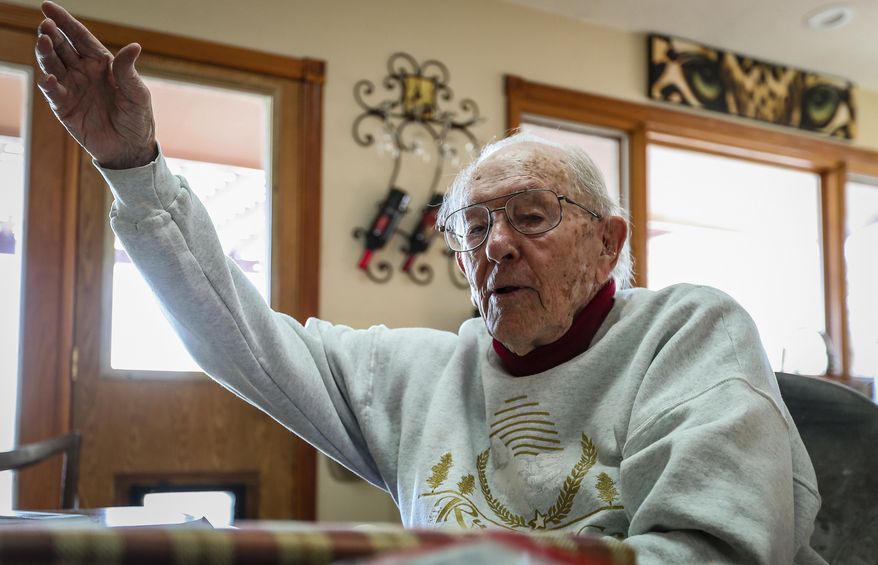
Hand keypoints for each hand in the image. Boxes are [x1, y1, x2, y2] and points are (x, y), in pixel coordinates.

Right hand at [35, 1, 156, 168]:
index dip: (64, 21)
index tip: (47, 6)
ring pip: (52, 64)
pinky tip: (48, 78)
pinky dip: (48, 84)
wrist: (130, 148)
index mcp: (101, 63)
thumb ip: (128, 71)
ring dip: (45, 53)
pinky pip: (52, 92)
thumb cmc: (137, 118)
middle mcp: (83, 71)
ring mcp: (71, 87)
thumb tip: (134, 46)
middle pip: (62, 47)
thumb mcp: (137, 94)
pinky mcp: (64, 107)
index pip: (80, 37)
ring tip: (43, 41)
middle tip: (45, 25)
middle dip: (52, 34)